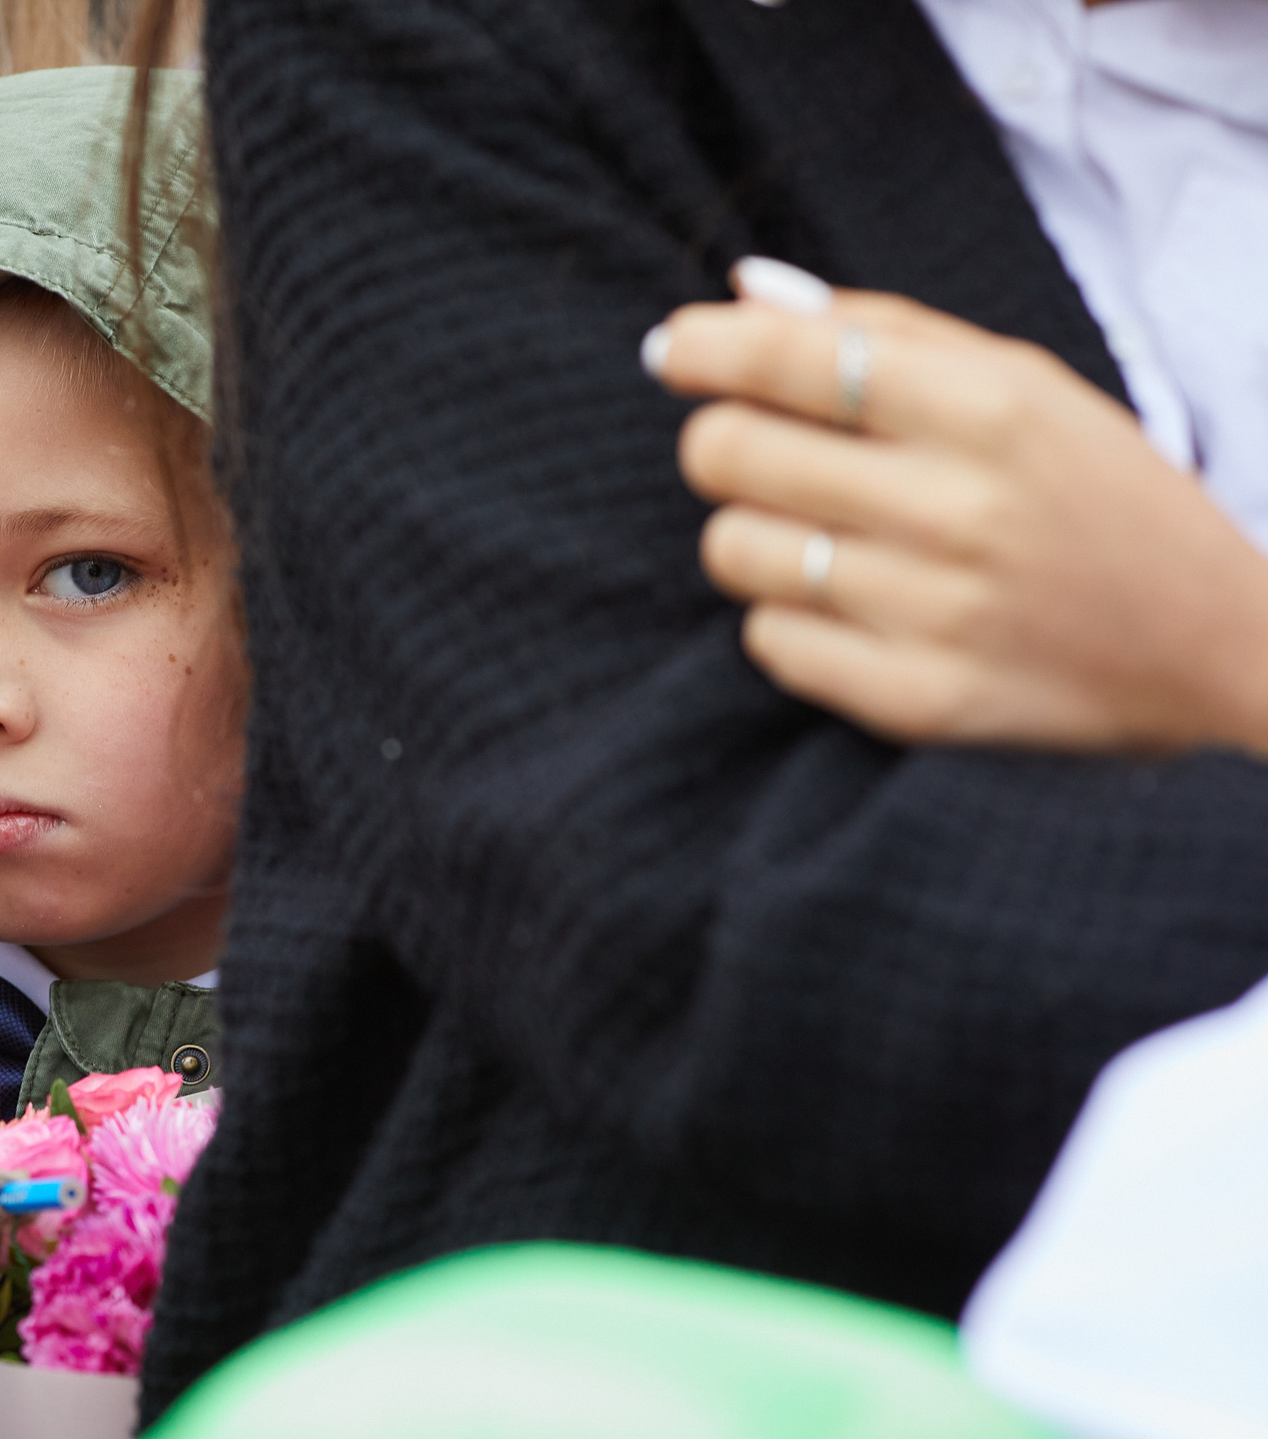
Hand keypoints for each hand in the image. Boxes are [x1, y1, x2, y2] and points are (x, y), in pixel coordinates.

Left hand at [645, 259, 1267, 755]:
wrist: (1218, 648)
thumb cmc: (1097, 496)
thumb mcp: (1025, 386)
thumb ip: (882, 329)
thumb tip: (742, 291)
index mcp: (991, 407)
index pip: (789, 357)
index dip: (702, 348)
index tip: (673, 350)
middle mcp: (960, 507)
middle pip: (728, 452)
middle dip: (721, 442)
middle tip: (759, 450)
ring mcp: (936, 611)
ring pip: (733, 549)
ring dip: (754, 535)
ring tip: (821, 535)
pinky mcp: (917, 700)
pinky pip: (769, 641)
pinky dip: (789, 620)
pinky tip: (854, 608)